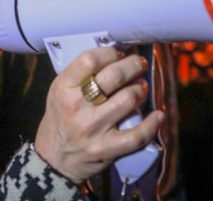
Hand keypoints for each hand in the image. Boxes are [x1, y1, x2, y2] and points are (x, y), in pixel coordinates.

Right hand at [34, 47, 163, 183]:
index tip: (119, 53)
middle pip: (114, 76)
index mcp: (63, 88)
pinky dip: (152, 124)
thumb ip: (81, 75)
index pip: (90, 59)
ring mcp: (92, 129)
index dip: (110, 52)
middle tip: (139, 64)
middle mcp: (76, 106)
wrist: (53, 160)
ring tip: (142, 87)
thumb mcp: (59, 92)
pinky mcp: (106, 149)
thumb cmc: (60, 120)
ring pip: (128, 99)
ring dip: (141, 89)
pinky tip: (158, 115)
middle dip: (133, 65)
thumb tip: (116, 56)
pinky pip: (136, 135)